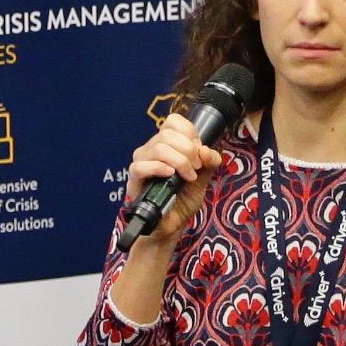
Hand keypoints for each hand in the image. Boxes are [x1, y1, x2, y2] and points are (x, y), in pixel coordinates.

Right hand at [124, 114, 223, 243]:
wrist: (173, 224)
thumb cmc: (183, 199)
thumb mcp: (204, 179)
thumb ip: (210, 163)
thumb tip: (205, 150)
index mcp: (167, 144)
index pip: (174, 121)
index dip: (190, 132)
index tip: (198, 151)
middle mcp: (151, 149)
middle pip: (168, 133)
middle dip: (189, 150)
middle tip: (196, 168)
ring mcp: (141, 162)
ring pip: (158, 148)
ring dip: (180, 161)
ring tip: (188, 177)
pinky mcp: (134, 179)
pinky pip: (142, 166)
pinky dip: (159, 168)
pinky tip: (170, 176)